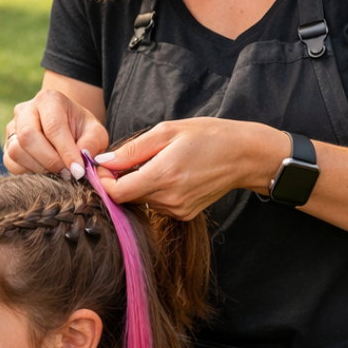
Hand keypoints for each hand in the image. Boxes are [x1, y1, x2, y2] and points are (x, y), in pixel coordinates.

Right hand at [4, 89, 108, 179]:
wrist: (67, 129)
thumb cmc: (81, 130)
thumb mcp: (95, 133)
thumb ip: (92, 144)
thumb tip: (80, 163)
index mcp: (49, 99)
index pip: (53, 126)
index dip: (66, 151)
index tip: (78, 170)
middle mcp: (25, 109)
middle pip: (28, 136)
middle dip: (49, 160)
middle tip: (67, 173)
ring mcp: (12, 127)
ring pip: (16, 151)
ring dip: (39, 168)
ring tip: (58, 171)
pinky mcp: (6, 145)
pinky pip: (10, 163)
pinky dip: (28, 172)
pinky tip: (45, 170)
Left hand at [93, 117, 286, 219]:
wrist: (244, 155)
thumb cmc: (207, 136)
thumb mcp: (167, 132)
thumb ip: (132, 150)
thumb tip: (103, 161)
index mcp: (163, 176)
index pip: (117, 193)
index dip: (103, 181)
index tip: (103, 166)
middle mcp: (169, 199)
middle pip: (127, 198)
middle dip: (119, 181)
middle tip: (127, 160)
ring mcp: (178, 210)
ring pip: (142, 201)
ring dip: (139, 185)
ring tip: (155, 163)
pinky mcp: (185, 215)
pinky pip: (157, 205)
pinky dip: (154, 191)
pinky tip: (168, 175)